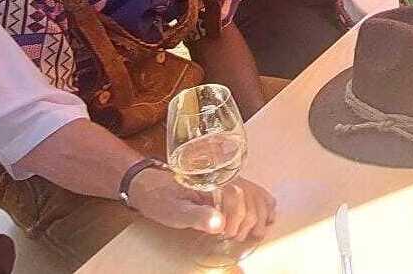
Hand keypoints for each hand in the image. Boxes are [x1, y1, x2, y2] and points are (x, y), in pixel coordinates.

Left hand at [128, 168, 275, 241]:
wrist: (148, 186)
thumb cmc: (160, 199)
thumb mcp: (174, 211)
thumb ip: (197, 217)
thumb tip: (219, 223)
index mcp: (212, 181)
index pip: (238, 196)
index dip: (236, 220)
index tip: (225, 233)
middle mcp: (224, 177)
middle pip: (251, 196)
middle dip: (247, 221)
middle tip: (232, 235)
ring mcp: (228, 180)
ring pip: (257, 194)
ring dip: (258, 215)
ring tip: (248, 231)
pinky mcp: (228, 186)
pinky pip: (255, 191)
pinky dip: (264, 205)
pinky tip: (264, 218)